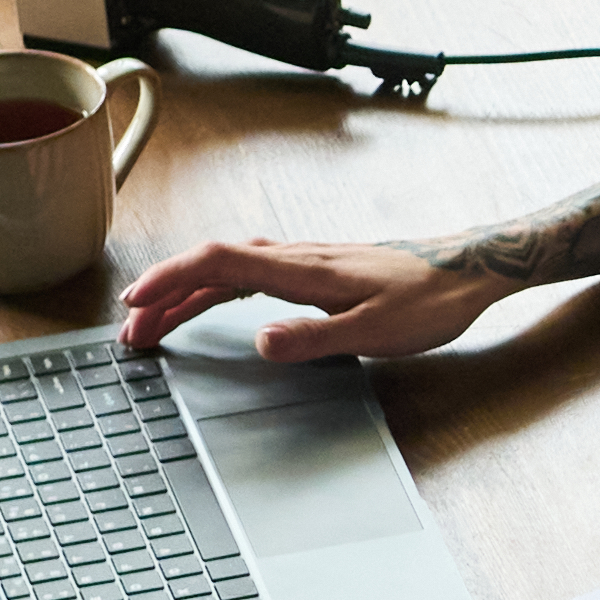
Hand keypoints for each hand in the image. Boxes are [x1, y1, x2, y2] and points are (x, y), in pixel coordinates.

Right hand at [111, 229, 516, 362]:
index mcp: (302, 269)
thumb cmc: (430, 300)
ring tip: (154, 323)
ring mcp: (305, 261)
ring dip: (186, 293)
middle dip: (164, 295)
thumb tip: (260, 342)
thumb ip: (315, 337)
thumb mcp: (375, 330)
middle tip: (131, 331)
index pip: (217, 262)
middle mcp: (296, 258)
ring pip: (227, 269)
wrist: (469, 271)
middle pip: (211, 266)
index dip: (170, 281)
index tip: (135, 304)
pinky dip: (216, 287)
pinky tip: (208, 300)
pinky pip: (249, 272)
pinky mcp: (316, 270)